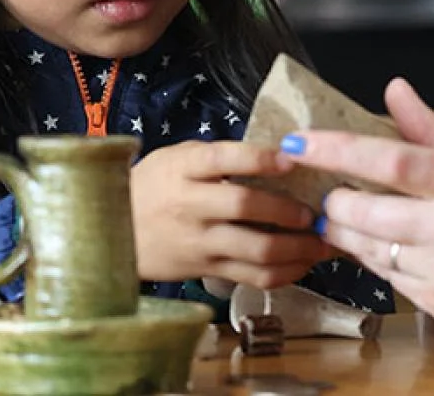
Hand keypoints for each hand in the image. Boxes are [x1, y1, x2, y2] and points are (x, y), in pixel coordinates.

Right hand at [128, 141, 334, 287]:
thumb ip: (217, 157)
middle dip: (289, 210)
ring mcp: (199, 242)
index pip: (224, 158)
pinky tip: (303, 264)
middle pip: (246, 206)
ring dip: (298, 247)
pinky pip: (252, 276)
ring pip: (256, 249)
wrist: (110, 231)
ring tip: (322, 241)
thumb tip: (277, 156)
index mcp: (183, 169)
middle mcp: (190, 205)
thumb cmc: (154, 187)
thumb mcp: (176, 159)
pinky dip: (285, 273)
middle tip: (315, 211)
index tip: (291, 160)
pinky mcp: (206, 270)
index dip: (260, 158)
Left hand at [283, 79, 433, 355]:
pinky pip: (390, 280)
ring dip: (347, 234)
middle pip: (364, 211)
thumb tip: (396, 91)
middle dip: (334, 202)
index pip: (389, 158)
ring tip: (346, 219)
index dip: (335, 149)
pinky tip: (385, 249)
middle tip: (327, 191)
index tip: (300, 143)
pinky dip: (378, 261)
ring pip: (370, 250)